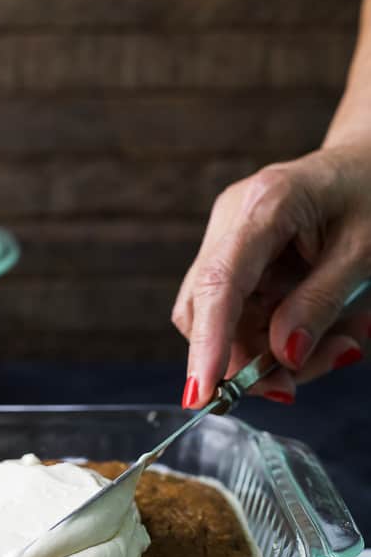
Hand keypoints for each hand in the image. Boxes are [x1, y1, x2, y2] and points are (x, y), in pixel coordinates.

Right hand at [172, 145, 370, 407]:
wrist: (367, 163)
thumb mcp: (364, 253)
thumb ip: (322, 304)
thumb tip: (284, 357)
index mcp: (266, 205)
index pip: (220, 283)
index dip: (207, 344)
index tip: (202, 393)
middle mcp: (231, 221)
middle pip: (206, 312)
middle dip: (243, 360)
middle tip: (296, 386)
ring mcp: (226, 240)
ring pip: (218, 323)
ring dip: (262, 356)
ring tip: (332, 351)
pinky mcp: (234, 260)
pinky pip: (237, 318)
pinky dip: (270, 341)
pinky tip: (315, 338)